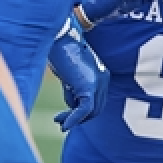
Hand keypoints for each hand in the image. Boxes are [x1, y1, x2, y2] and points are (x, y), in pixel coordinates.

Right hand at [47, 17, 109, 131]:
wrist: (60, 37)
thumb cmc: (61, 52)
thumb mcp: (69, 75)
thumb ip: (73, 90)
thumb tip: (71, 108)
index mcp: (102, 76)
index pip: (97, 102)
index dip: (82, 113)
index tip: (65, 116)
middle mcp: (103, 80)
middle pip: (96, 109)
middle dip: (79, 118)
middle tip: (60, 122)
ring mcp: (98, 83)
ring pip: (91, 112)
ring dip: (74, 119)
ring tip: (58, 120)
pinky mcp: (89, 85)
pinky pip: (85, 109)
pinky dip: (74, 119)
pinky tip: (64, 125)